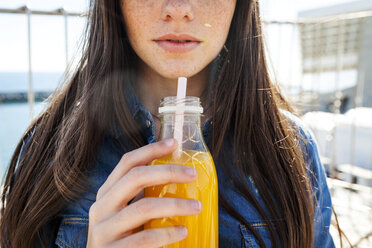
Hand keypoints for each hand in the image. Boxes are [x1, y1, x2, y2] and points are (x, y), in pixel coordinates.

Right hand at [87, 139, 201, 247]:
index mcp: (106, 193)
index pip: (127, 163)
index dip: (150, 150)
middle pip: (135, 177)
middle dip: (168, 171)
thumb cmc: (122, 238)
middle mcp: (101, 208)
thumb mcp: (125, 213)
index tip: (174, 143)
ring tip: (196, 206)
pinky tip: (183, 231)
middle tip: (193, 174)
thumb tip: (177, 177)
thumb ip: (141, 197)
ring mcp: (104, 231)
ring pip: (143, 208)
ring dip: (175, 204)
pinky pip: (144, 238)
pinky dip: (167, 234)